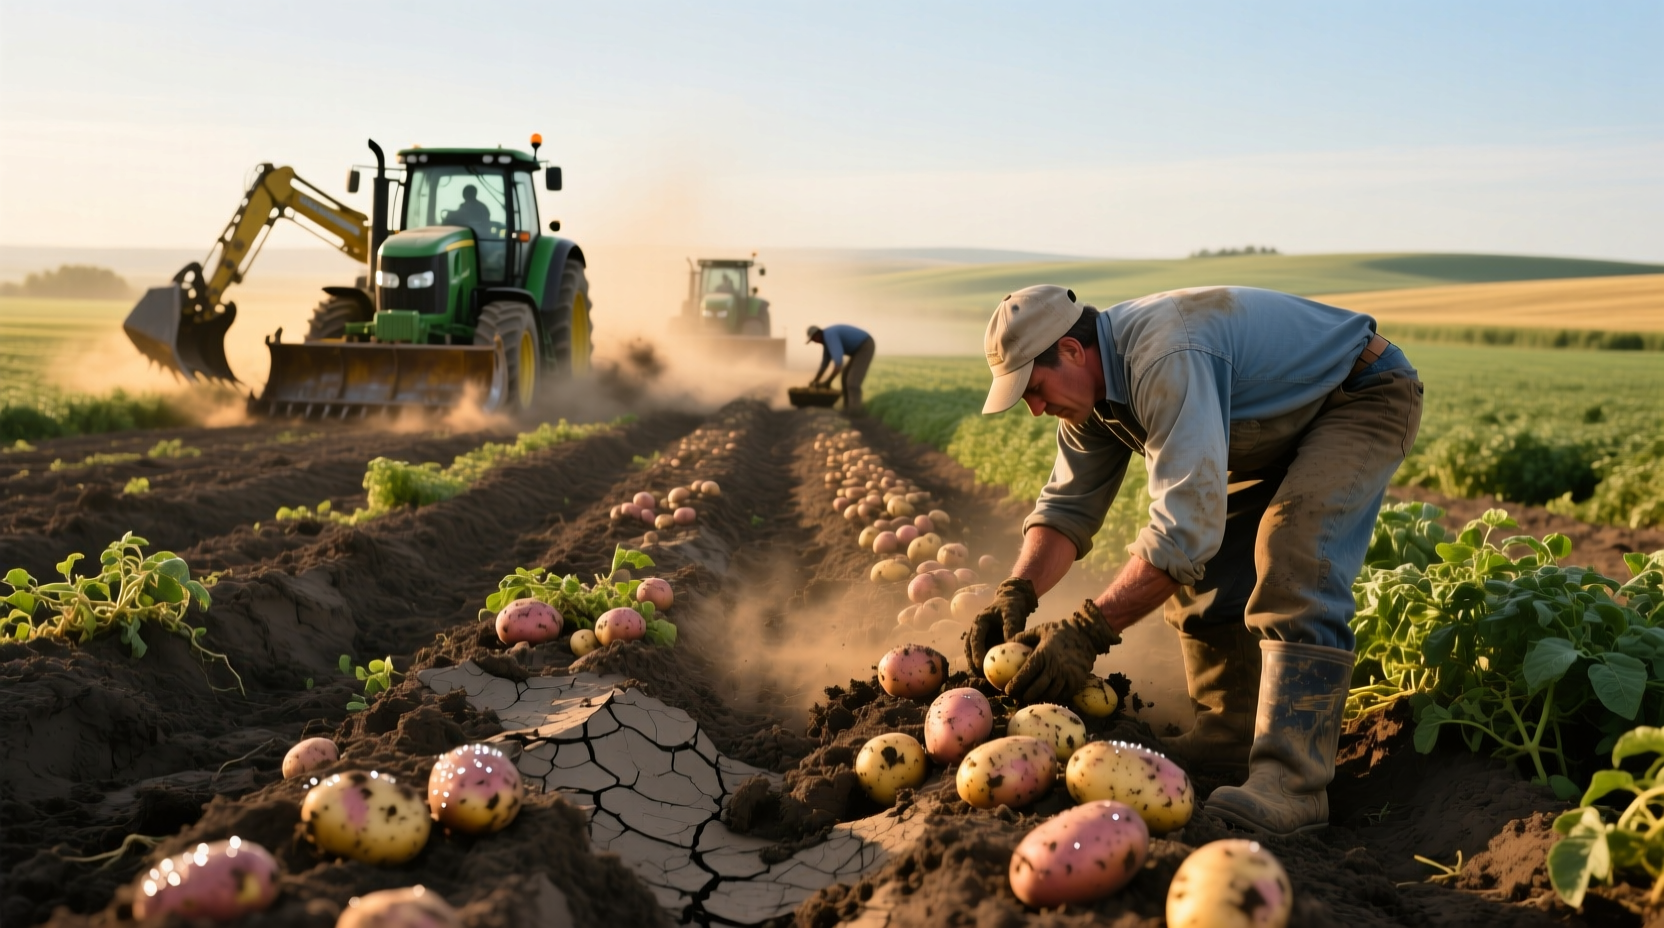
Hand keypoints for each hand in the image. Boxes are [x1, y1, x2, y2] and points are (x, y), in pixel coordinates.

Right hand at [966, 577, 1038, 671]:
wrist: (1011, 602)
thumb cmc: (1012, 607)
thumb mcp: (1012, 614)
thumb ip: (1011, 627)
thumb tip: (1010, 643)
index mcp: (979, 622)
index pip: (974, 639)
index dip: (976, 653)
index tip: (981, 665)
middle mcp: (974, 630)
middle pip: (969, 649)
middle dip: (973, 663)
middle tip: (982, 676)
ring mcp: (977, 638)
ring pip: (971, 654)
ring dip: (975, 666)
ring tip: (984, 679)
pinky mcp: (983, 643)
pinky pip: (980, 655)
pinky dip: (982, 665)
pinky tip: (990, 676)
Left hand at [1006, 600, 1120, 703]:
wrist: (1088, 634)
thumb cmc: (1062, 630)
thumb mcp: (1040, 629)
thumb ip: (1023, 636)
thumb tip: (1007, 642)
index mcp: (1043, 654)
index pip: (1026, 674)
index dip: (1015, 684)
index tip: (1007, 690)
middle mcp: (1055, 667)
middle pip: (1036, 689)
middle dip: (1023, 696)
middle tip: (1016, 697)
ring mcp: (1067, 676)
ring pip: (1049, 695)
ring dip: (1038, 699)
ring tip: (1029, 699)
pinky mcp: (1076, 682)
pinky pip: (1062, 696)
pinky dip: (1052, 698)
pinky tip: (1045, 696)